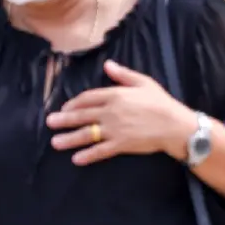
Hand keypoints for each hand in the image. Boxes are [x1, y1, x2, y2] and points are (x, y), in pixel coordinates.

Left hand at [46, 60, 195, 165]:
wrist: (175, 125)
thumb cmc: (162, 103)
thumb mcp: (144, 83)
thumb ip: (123, 74)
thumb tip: (107, 65)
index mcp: (115, 95)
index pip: (88, 98)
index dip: (74, 103)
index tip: (65, 107)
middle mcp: (111, 112)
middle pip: (82, 116)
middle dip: (64, 120)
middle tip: (50, 122)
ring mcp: (114, 129)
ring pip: (87, 134)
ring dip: (70, 139)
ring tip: (55, 143)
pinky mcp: (121, 145)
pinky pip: (101, 150)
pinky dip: (88, 155)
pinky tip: (77, 159)